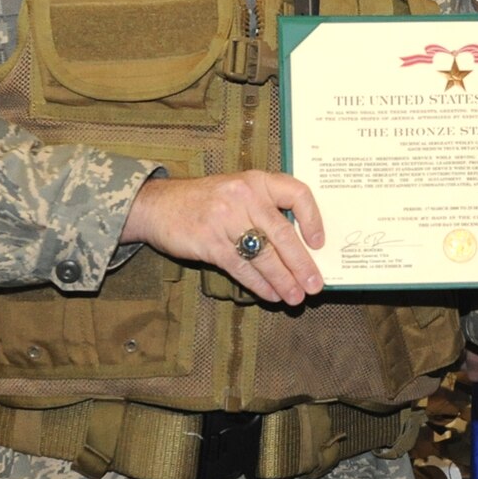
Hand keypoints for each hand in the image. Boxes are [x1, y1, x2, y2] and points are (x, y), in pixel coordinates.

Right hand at [123, 171, 323, 305]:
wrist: (158, 205)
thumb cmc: (206, 201)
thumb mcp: (238, 191)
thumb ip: (264, 209)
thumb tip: (299, 247)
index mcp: (256, 181)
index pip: (297, 193)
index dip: (313, 219)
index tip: (319, 243)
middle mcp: (244, 196)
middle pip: (282, 234)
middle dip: (301, 264)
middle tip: (314, 285)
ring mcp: (225, 219)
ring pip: (263, 255)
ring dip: (282, 280)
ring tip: (295, 297)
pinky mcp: (209, 242)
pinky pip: (241, 267)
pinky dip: (258, 284)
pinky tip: (270, 295)